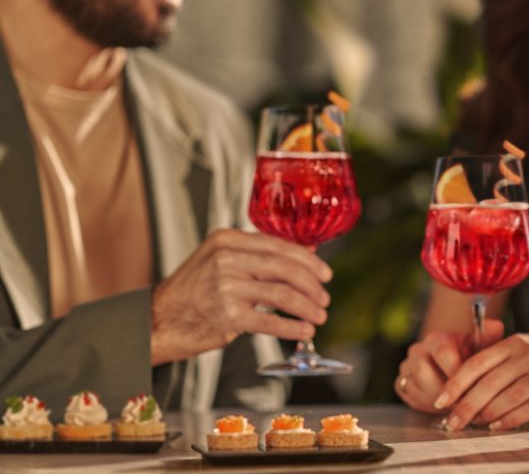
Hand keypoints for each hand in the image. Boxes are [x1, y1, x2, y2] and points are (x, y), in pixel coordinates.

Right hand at [150, 229, 332, 364]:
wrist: (159, 320)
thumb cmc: (195, 291)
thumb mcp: (220, 260)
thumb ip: (258, 255)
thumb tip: (306, 253)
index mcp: (227, 240)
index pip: (279, 246)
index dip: (309, 261)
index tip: (326, 274)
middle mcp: (226, 259)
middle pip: (285, 268)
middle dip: (312, 285)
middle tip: (325, 298)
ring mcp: (226, 287)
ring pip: (283, 295)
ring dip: (307, 308)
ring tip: (319, 316)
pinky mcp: (227, 316)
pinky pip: (271, 322)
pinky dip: (292, 328)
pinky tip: (304, 331)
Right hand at [395, 320, 504, 412]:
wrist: (453, 363)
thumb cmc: (470, 355)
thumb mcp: (482, 345)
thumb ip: (489, 336)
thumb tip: (496, 327)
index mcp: (436, 339)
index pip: (442, 353)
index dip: (457, 373)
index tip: (472, 388)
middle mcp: (418, 351)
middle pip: (423, 372)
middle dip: (444, 392)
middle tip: (462, 405)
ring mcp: (407, 367)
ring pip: (415, 386)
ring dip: (435, 401)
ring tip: (456, 409)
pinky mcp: (402, 383)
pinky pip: (410, 396)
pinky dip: (426, 405)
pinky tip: (443, 410)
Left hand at [436, 331, 528, 430]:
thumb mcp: (522, 348)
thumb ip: (496, 362)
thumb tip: (460, 390)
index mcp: (513, 342)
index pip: (477, 362)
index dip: (456, 383)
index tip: (440, 400)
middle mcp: (528, 354)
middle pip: (490, 383)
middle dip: (467, 405)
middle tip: (452, 422)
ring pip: (510, 396)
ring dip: (488, 414)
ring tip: (474, 425)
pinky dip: (512, 419)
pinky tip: (498, 426)